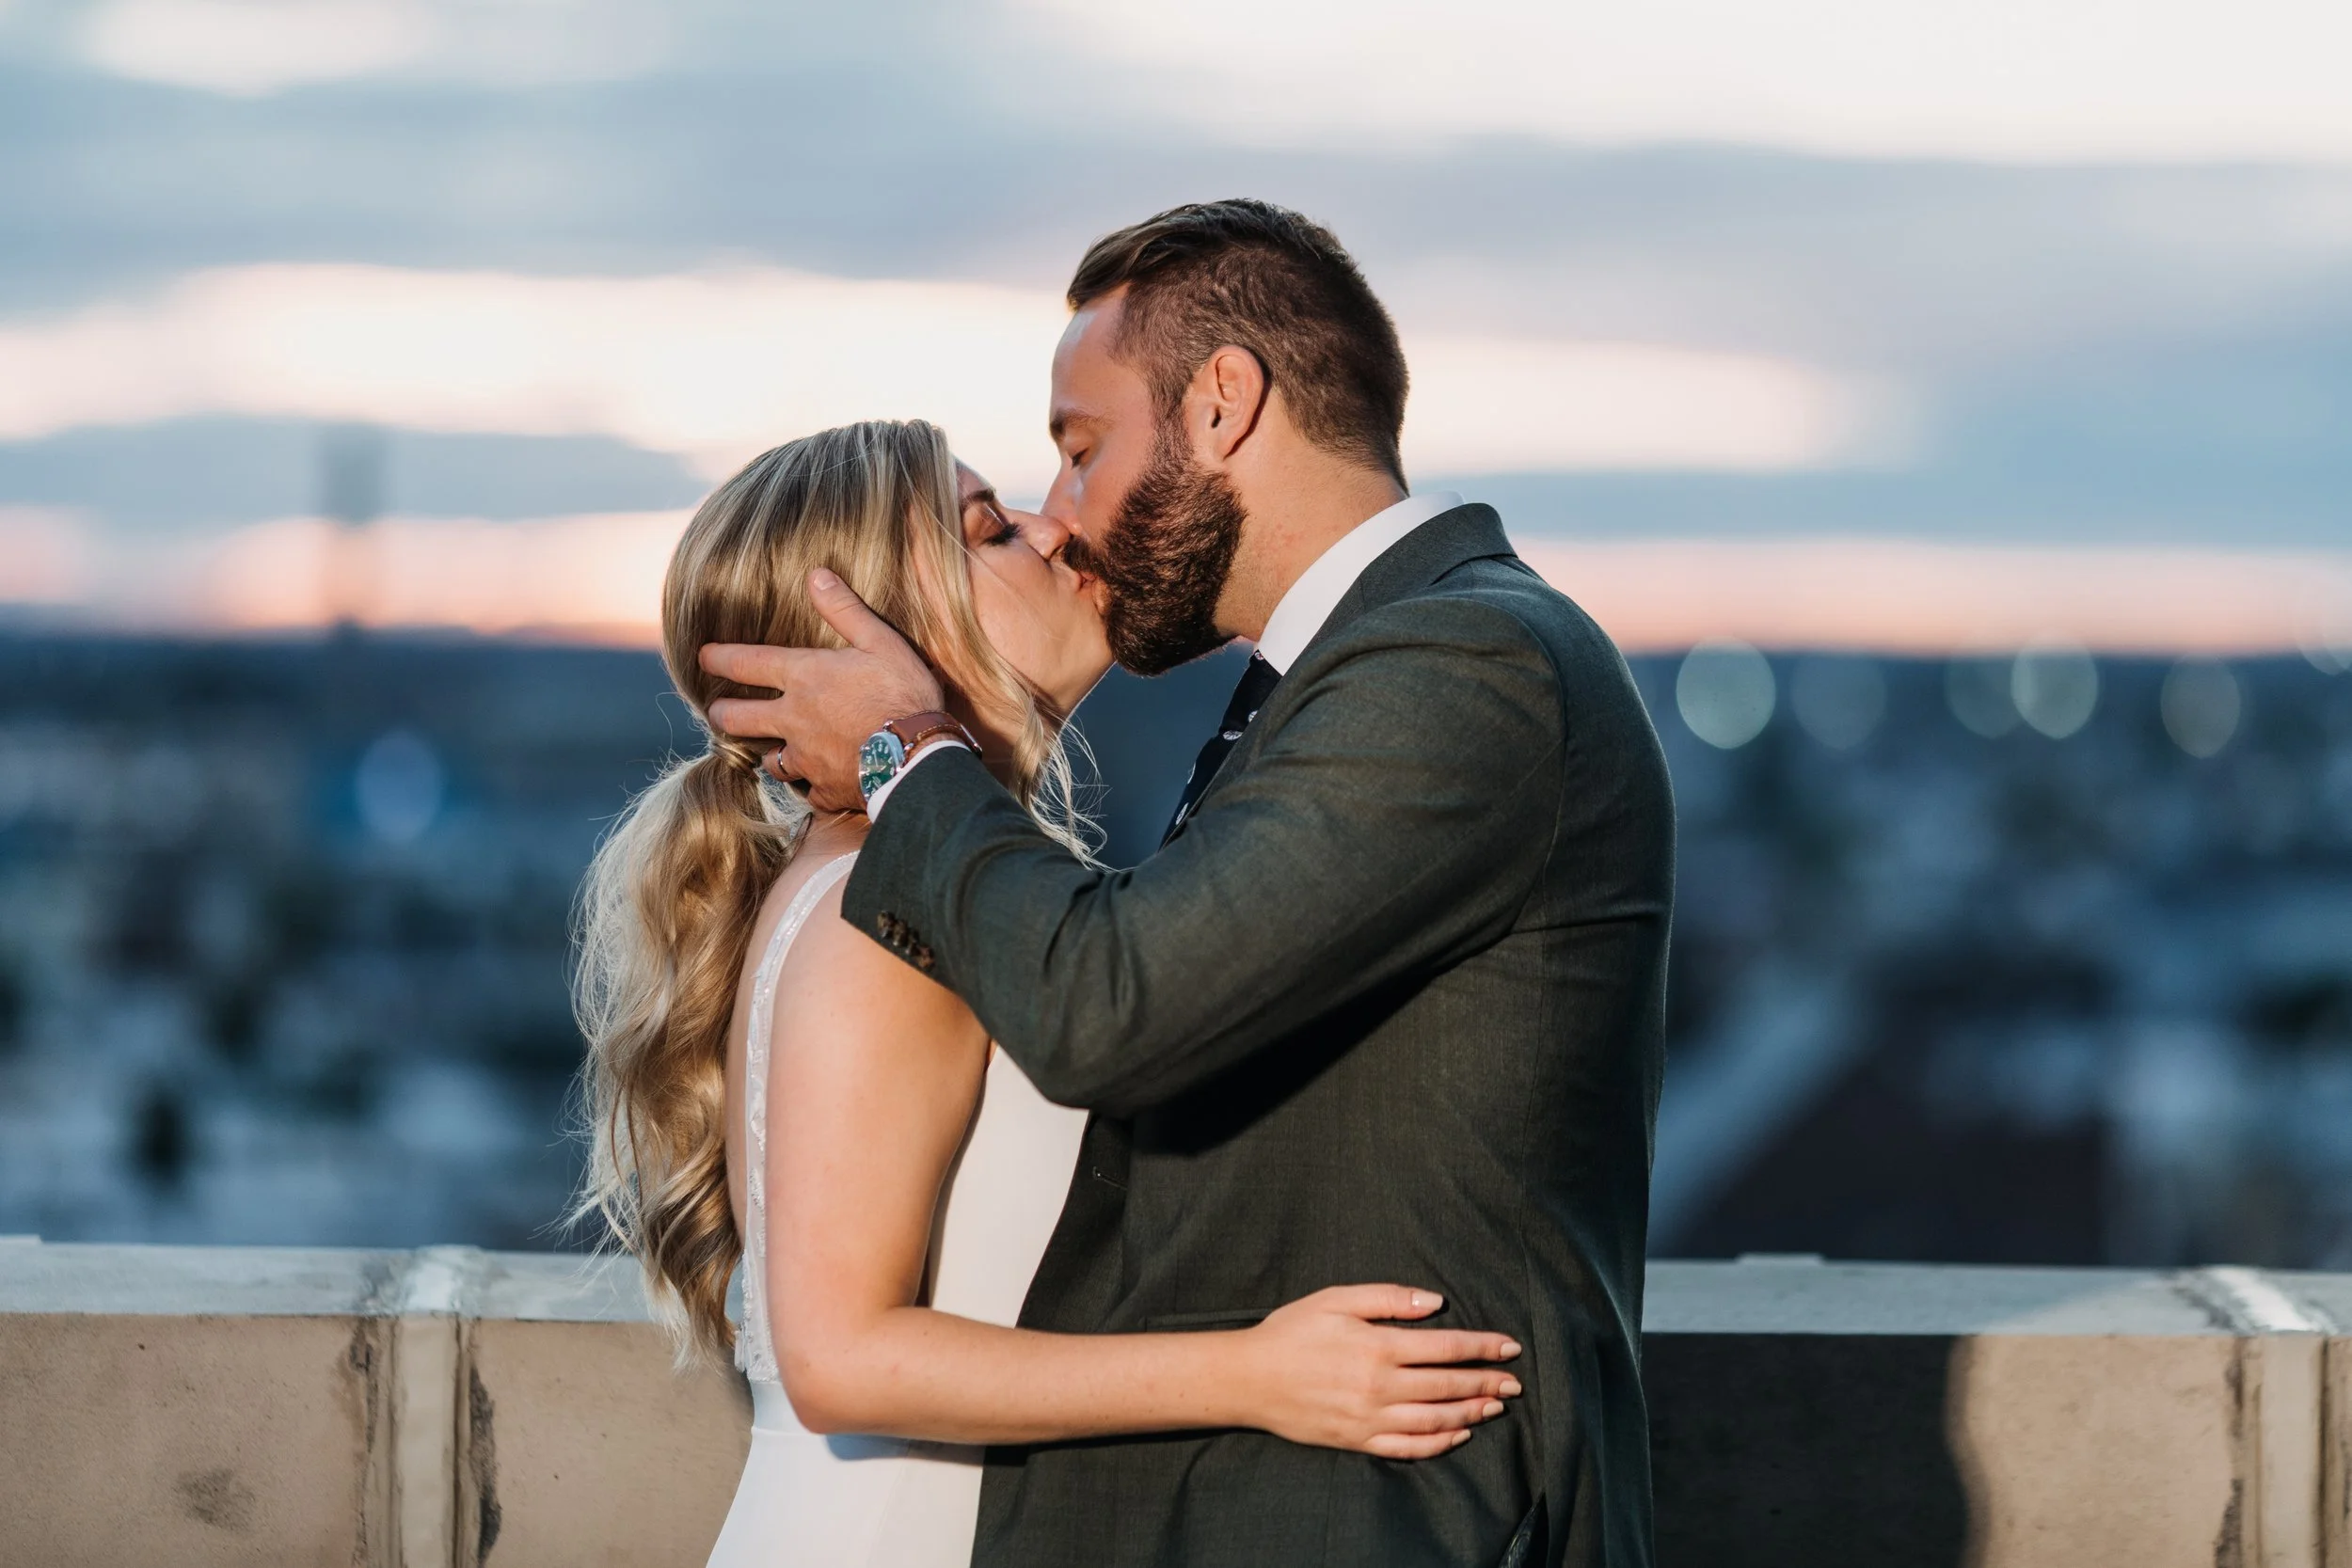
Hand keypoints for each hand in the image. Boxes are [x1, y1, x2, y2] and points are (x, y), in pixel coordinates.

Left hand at [702, 569, 944, 811]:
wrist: (919, 757)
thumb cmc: (903, 694)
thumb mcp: (880, 642)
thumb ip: (845, 610)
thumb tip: (816, 575)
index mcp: (804, 678)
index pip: (747, 664)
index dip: (719, 658)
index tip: (703, 657)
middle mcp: (794, 720)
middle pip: (737, 719)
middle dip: (722, 713)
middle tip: (717, 711)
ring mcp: (806, 759)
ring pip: (770, 760)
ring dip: (770, 753)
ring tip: (775, 751)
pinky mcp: (824, 789)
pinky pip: (809, 790)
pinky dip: (812, 785)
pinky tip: (820, 782)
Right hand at [1234, 1285, 1521, 1459]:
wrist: (1249, 1378)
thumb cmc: (1291, 1331)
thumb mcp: (1336, 1299)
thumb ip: (1388, 1299)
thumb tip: (1435, 1303)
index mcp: (1378, 1346)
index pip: (1445, 1347)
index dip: (1481, 1347)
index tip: (1509, 1347)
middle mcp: (1380, 1386)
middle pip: (1447, 1385)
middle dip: (1486, 1382)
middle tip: (1515, 1382)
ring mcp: (1370, 1418)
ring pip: (1434, 1420)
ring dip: (1470, 1412)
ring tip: (1495, 1407)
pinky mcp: (1358, 1440)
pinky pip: (1408, 1447)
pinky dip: (1438, 1443)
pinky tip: (1457, 1434)